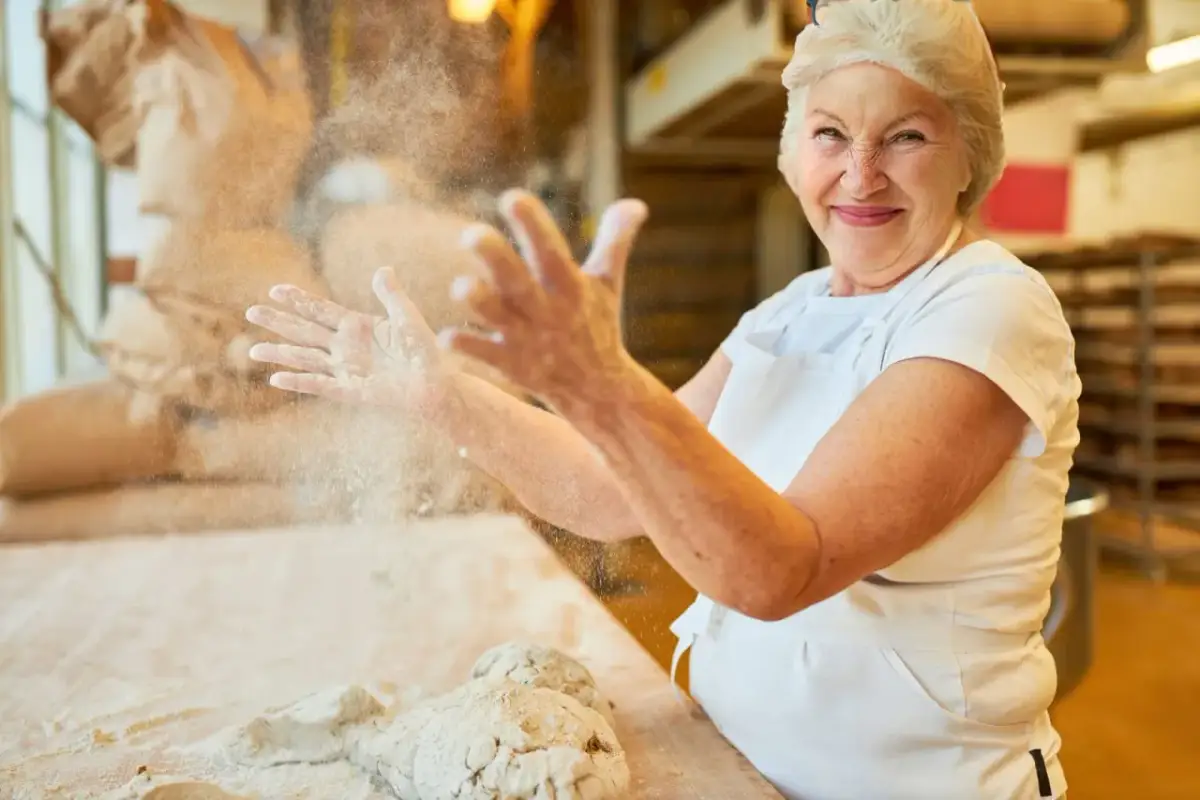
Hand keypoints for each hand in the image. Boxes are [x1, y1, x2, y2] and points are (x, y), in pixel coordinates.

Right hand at [244, 267, 448, 408]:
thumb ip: (392, 296)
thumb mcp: (408, 318)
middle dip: (278, 322)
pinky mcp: (351, 390)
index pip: (320, 309)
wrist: (435, 384)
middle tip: (251, 312)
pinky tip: (277, 379)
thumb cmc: (425, 351)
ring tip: (253, 350)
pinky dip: (299, 382)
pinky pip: (320, 386)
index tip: (274, 290)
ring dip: (280, 354)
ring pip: (305, 359)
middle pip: (305, 331)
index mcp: (357, 326)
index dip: (298, 300)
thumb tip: (382, 270)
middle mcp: (345, 347)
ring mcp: (346, 369)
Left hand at [444, 190, 648, 413]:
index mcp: (569, 286)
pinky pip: (484, 354)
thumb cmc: (597, 325)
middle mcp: (546, 310)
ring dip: (479, 302)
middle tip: (470, 233)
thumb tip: (637, 203)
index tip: (513, 197)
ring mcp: (526, 338)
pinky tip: (445, 338)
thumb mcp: (608, 284)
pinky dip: (466, 346)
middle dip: (495, 259)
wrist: (598, 390)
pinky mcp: (510, 363)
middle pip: (518, 282)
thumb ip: (615, 240)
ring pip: (497, 317)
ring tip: (460, 286)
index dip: (533, 225)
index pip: (551, 251)